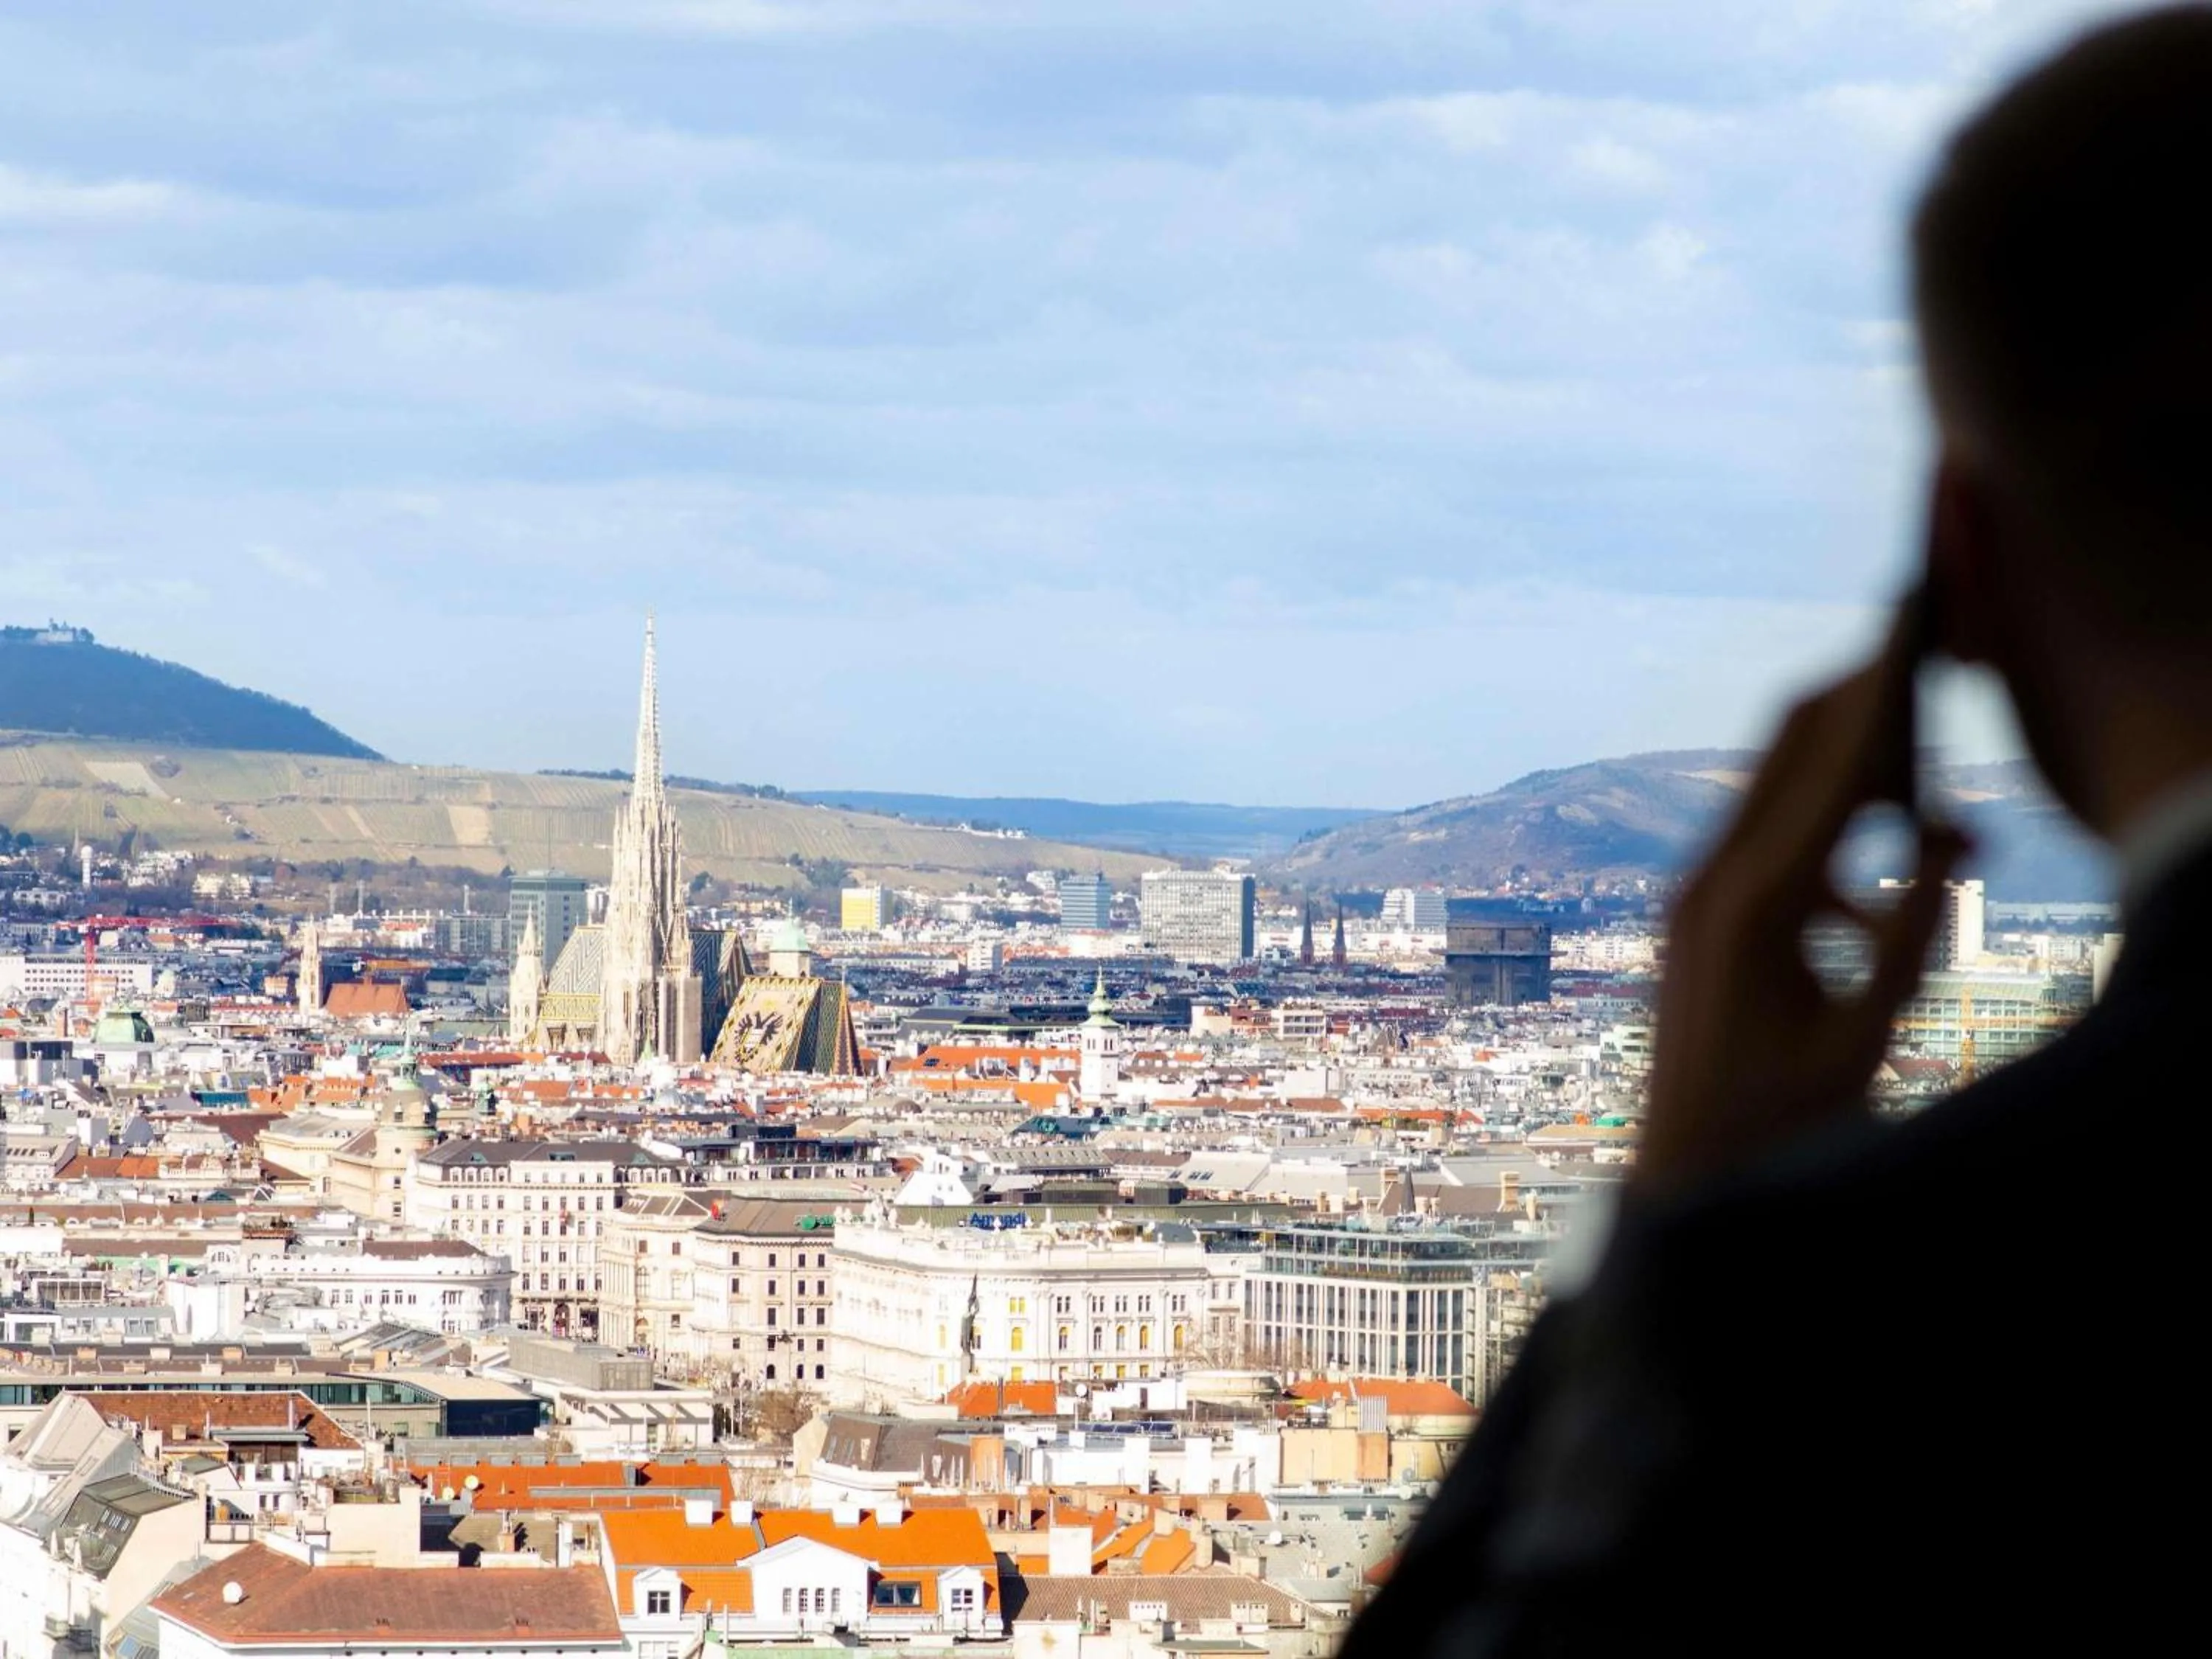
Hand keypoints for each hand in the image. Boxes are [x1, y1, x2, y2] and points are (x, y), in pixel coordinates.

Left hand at [1638, 619, 1970, 1195]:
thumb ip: (1907, 935)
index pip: (1831, 771)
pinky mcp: (1691, 919)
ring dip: (1850, 776)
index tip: (1914, 629)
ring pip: (1776, 795)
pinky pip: (1764, 849)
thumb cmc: (1771, 1124)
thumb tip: (1952, 841)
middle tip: (1920, 655)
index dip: (1881, 697)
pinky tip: (1872, 900)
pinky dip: (1825, 845)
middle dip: (1859, 702)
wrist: (1680, 1180)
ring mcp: (1692, 897)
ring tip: (1923, 781)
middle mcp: (1708, 882)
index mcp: (1751, 903)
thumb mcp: (1861, 1036)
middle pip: (1788, 753)